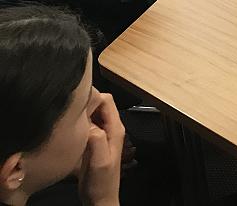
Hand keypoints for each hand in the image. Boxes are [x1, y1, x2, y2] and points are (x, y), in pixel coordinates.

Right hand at [77, 91, 123, 205]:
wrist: (99, 198)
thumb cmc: (102, 182)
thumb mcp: (100, 161)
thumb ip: (97, 140)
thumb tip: (89, 122)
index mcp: (115, 129)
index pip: (107, 101)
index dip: (93, 96)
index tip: (76, 99)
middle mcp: (110, 128)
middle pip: (99, 105)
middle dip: (85, 102)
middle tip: (67, 107)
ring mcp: (101, 135)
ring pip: (92, 114)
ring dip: (81, 112)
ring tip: (65, 116)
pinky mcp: (92, 142)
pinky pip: (86, 125)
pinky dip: (78, 123)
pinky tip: (67, 128)